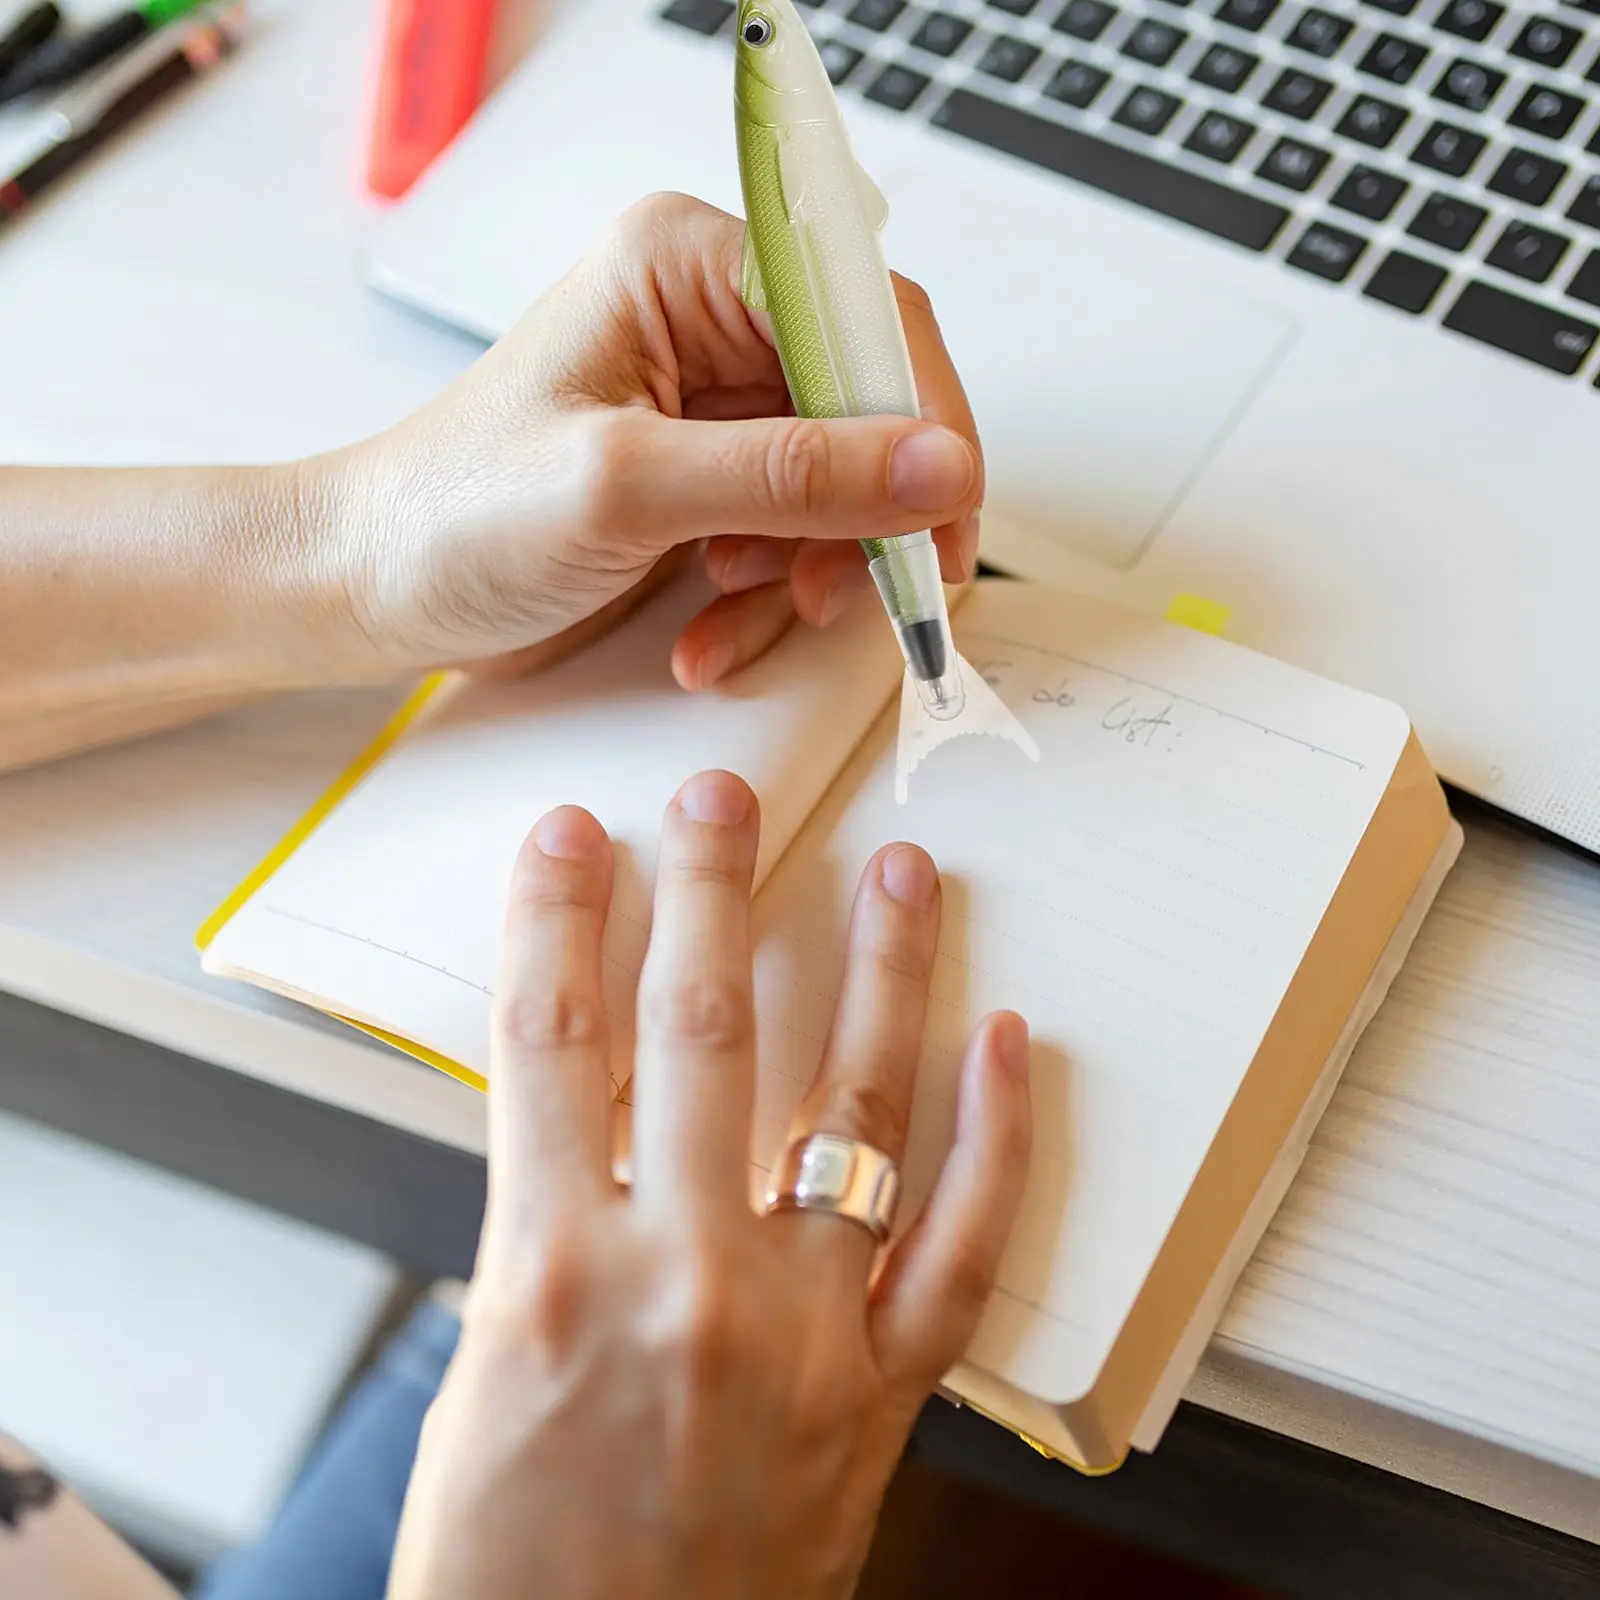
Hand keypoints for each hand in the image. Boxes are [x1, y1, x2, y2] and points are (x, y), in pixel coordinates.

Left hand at [330, 193, 983, 690]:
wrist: (374, 590)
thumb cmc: (450, 514)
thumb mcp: (627, 488)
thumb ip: (793, 476)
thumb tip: (938, 468)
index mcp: (685, 267)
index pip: (865, 313)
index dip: (924, 417)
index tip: (943, 514)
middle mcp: (712, 325)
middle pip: (870, 409)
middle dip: (868, 516)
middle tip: (869, 591)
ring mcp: (716, 411)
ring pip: (846, 489)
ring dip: (817, 572)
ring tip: (745, 614)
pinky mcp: (711, 485)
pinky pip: (800, 541)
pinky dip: (772, 601)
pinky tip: (709, 632)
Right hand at [389, 771, 1030, 1599]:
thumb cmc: (510, 1567)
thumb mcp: (482, 1370)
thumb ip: (539, 1222)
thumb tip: (581, 1101)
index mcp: (548, 1272)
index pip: (548, 1038)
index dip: (557, 916)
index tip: (573, 838)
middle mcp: (680, 1280)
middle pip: (699, 1032)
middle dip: (709, 891)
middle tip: (723, 800)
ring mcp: (797, 1332)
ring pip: (856, 1106)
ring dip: (880, 971)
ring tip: (898, 871)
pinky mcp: (877, 1395)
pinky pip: (960, 1247)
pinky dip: (998, 1137)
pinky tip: (1010, 1041)